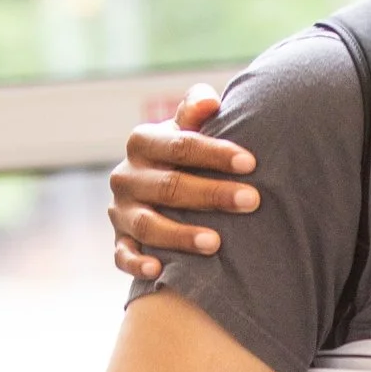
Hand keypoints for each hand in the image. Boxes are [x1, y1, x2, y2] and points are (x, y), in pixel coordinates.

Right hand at [109, 83, 259, 281]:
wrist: (157, 189)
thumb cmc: (184, 156)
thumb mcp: (186, 129)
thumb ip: (196, 110)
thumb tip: (211, 101)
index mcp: (143, 142)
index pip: (181, 145)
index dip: (216, 153)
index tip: (251, 163)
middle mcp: (126, 176)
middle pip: (169, 186)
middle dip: (211, 194)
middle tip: (251, 201)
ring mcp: (121, 211)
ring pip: (148, 224)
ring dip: (180, 234)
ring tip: (215, 243)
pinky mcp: (119, 240)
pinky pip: (123, 255)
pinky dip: (137, 263)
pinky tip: (159, 270)